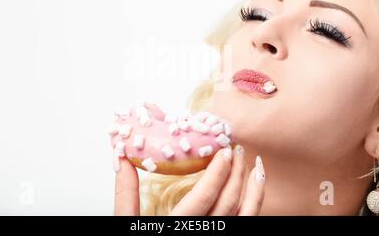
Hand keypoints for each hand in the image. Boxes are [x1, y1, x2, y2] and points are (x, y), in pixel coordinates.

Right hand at [114, 145, 264, 215]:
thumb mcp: (127, 223)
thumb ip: (125, 193)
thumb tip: (122, 158)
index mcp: (177, 228)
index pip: (204, 198)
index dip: (217, 172)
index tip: (223, 151)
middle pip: (228, 202)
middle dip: (236, 173)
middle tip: (236, 149)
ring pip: (244, 214)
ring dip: (252, 188)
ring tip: (254, 165)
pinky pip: (247, 222)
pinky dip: (255, 204)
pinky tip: (256, 189)